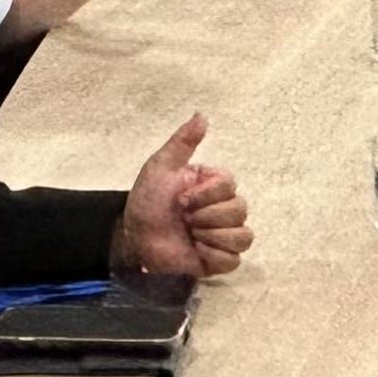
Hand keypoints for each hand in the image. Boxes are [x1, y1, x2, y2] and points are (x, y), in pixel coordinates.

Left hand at [112, 112, 255, 279]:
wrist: (134, 238)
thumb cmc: (148, 201)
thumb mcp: (160, 166)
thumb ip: (182, 142)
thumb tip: (201, 115)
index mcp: (215, 187)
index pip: (230, 185)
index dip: (206, 194)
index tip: (181, 198)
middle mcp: (224, 210)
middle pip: (240, 210)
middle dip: (206, 215)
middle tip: (184, 218)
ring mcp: (223, 237)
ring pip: (243, 236)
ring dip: (212, 236)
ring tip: (191, 236)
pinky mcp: (219, 261)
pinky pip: (234, 260)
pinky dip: (213, 255)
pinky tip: (195, 251)